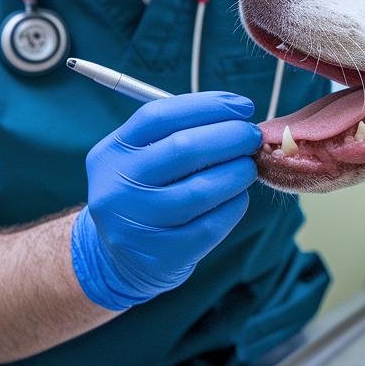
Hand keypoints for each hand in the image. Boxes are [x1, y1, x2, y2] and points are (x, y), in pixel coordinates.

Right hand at [71, 92, 261, 310]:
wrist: (122, 260)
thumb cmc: (146, 194)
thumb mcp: (142, 160)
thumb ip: (179, 135)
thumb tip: (238, 118)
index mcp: (112, 152)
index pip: (160, 116)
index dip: (208, 105)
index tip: (242, 106)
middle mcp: (117, 186)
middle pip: (183, 148)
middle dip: (230, 136)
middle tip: (253, 137)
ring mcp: (137, 224)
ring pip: (201, 190)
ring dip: (237, 172)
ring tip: (248, 167)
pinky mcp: (162, 255)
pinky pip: (211, 225)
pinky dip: (233, 205)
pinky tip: (237, 197)